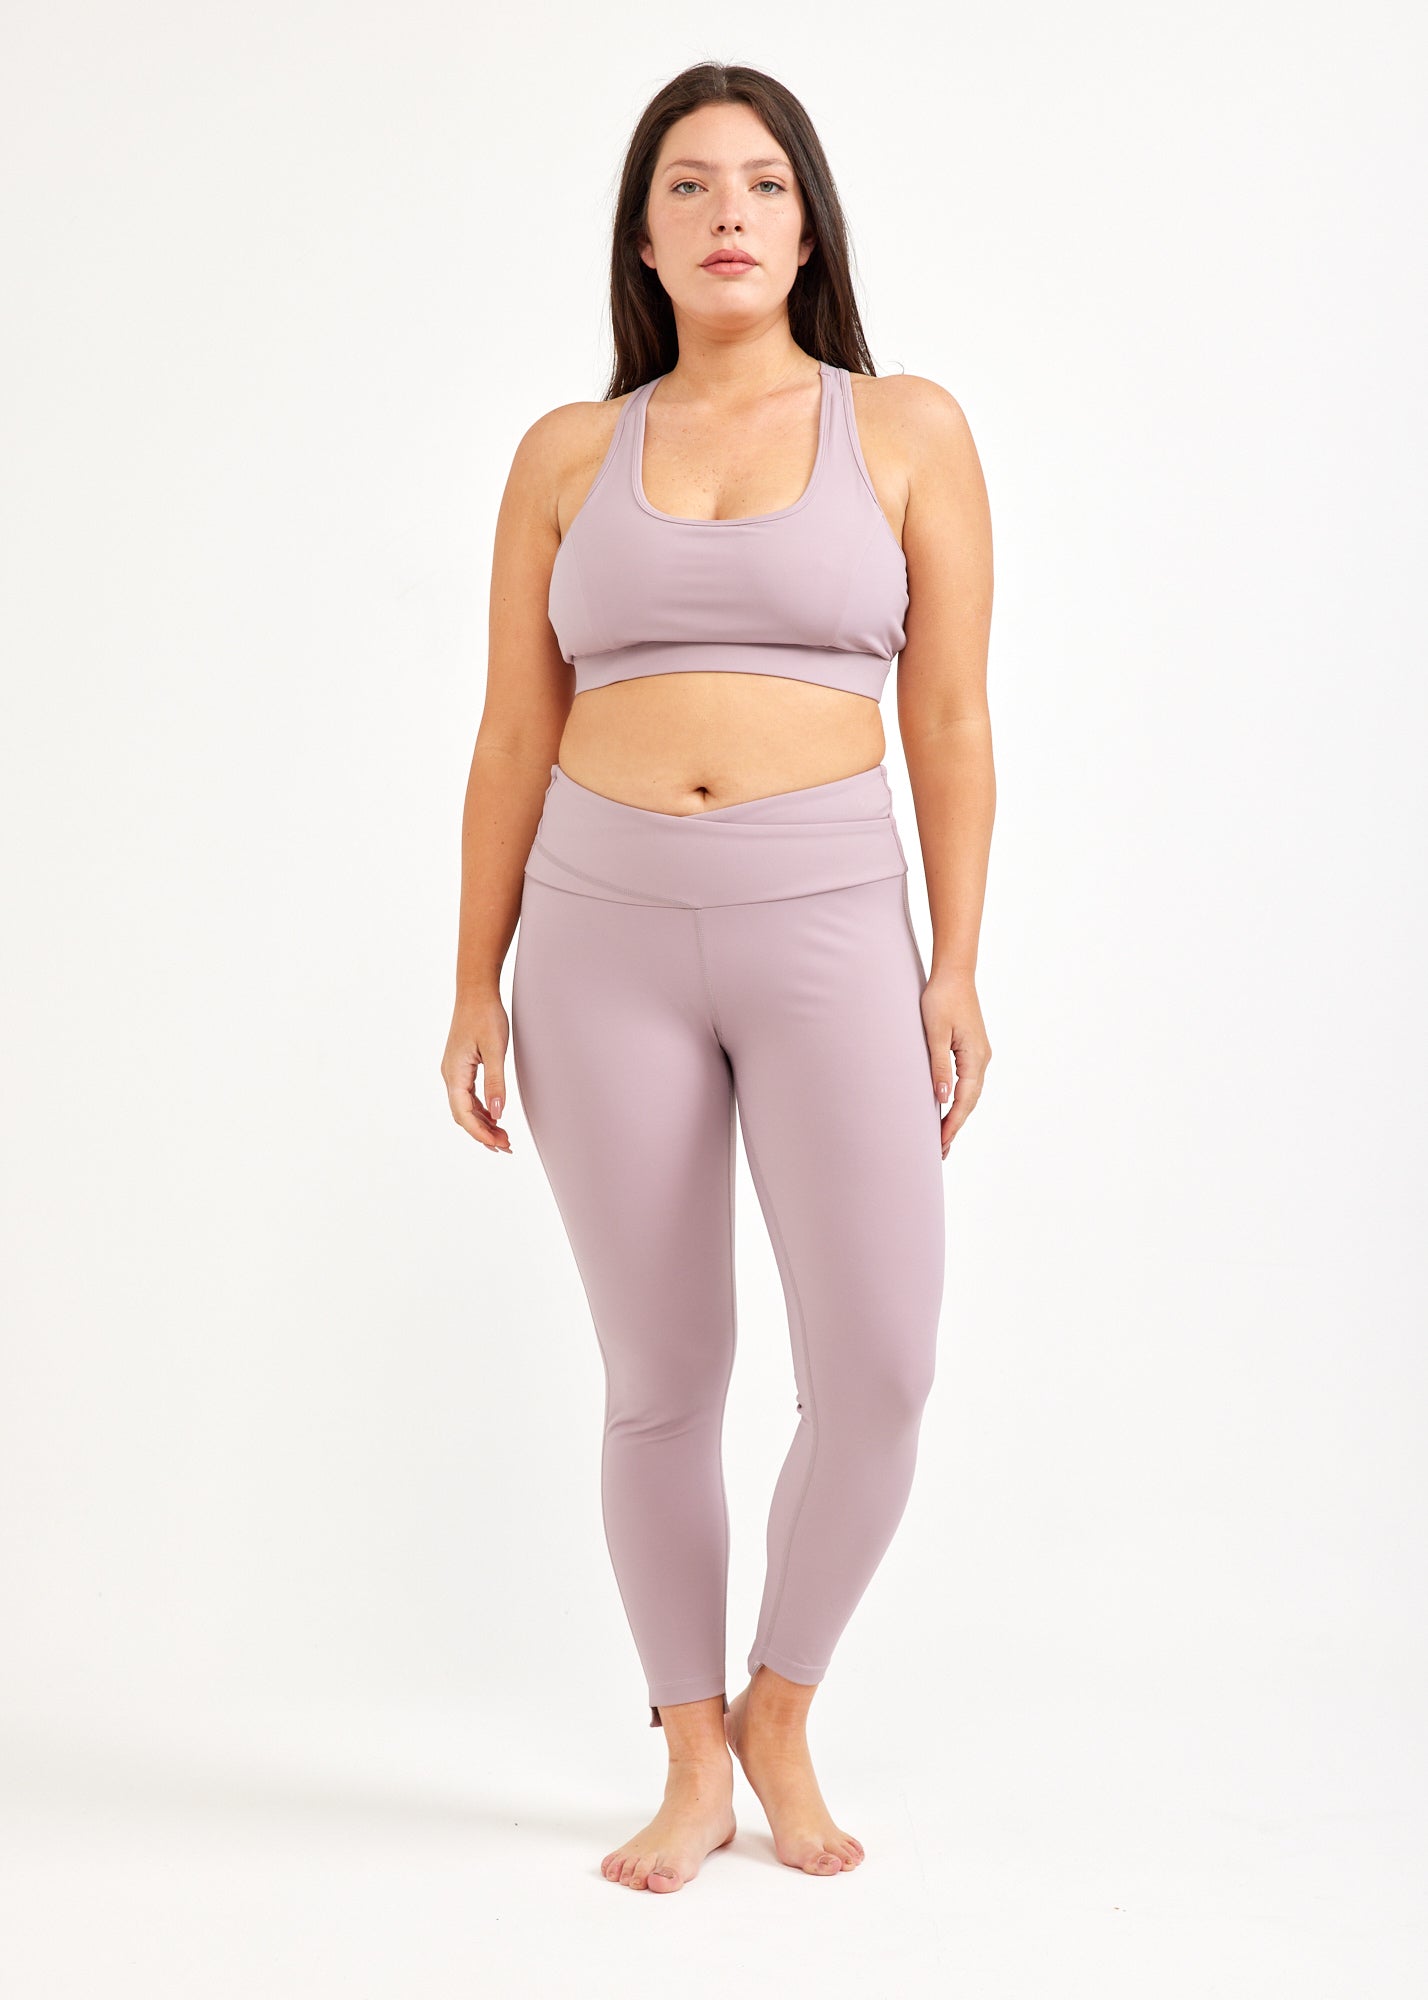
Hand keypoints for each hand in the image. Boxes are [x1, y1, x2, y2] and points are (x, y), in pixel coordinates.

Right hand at [442, 989, 511, 1153]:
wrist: (476, 992)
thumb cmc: (486, 1016)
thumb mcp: (495, 1050)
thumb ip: (496, 1082)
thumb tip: (498, 1114)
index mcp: (454, 1074)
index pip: (464, 1114)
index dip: (480, 1133)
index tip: (498, 1145)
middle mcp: (450, 1076)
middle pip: (463, 1115)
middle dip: (483, 1134)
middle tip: (507, 1146)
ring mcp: (454, 1072)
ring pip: (465, 1108)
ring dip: (483, 1124)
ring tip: (504, 1137)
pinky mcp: (461, 1067)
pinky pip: (468, 1097)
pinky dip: (482, 1111)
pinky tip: (496, 1117)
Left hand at [920, 968, 990, 1159]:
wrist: (954, 974)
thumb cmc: (941, 999)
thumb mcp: (934, 1033)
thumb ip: (939, 1065)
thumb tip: (942, 1097)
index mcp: (975, 1057)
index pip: (965, 1100)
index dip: (952, 1123)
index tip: (940, 1142)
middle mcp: (982, 1058)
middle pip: (971, 1101)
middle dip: (956, 1126)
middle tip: (940, 1151)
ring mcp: (979, 1054)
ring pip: (971, 1093)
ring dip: (958, 1115)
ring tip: (943, 1137)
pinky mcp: (972, 1049)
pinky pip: (968, 1082)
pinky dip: (959, 1099)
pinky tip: (949, 1108)